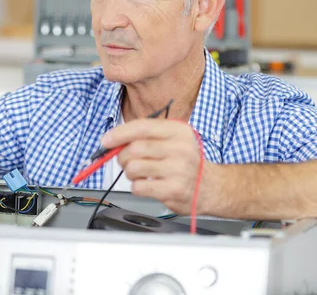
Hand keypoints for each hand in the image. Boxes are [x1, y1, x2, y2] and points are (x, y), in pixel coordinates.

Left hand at [101, 119, 219, 214]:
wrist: (211, 187)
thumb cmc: (186, 162)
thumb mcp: (173, 140)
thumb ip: (146, 136)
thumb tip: (113, 140)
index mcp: (179, 131)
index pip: (142, 127)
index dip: (119, 133)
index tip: (106, 140)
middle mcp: (180, 148)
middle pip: (134, 148)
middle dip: (122, 156)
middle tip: (126, 161)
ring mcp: (178, 170)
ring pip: (133, 168)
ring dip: (130, 173)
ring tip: (141, 174)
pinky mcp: (173, 190)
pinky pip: (138, 187)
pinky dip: (137, 187)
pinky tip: (149, 185)